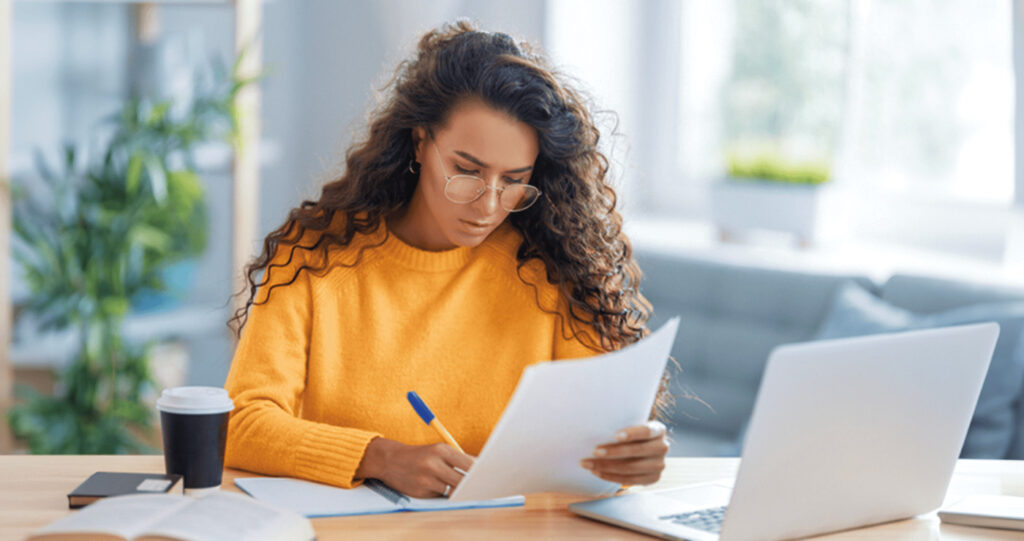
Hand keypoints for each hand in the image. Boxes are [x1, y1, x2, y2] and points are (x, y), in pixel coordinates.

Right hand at [355, 437, 473, 497]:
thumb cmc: (422, 455)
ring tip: (463, 488)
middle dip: (472, 485)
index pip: (468, 464)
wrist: (391, 460)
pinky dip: (444, 494)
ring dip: (458, 490)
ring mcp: (426, 480)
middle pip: (462, 480)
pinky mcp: (421, 492)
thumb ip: (459, 459)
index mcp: (441, 450)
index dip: (480, 473)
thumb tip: (480, 468)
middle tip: (480, 487)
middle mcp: (433, 464)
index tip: (488, 476)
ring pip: (452, 490)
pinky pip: (440, 496)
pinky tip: (441, 487)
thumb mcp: (439, 451)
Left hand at [580, 421, 668, 485]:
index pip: (646, 431)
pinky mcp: (652, 478)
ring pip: (630, 468)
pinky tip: (596, 472)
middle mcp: (662, 447)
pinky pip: (629, 480)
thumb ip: (621, 425)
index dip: (631, 434)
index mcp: (659, 430)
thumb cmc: (631, 434)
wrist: (643, 449)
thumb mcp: (632, 425)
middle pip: (636, 451)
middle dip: (612, 452)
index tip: (614, 436)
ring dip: (606, 466)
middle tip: (594, 451)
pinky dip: (610, 476)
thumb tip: (596, 427)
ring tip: (589, 463)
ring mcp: (659, 465)